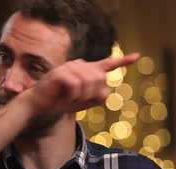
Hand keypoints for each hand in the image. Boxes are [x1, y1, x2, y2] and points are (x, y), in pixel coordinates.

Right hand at [24, 53, 139, 115]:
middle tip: (80, 103)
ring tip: (72, 101)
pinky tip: (66, 100)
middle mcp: (79, 65)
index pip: (106, 64)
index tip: (137, 57)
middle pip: (100, 78)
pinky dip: (73, 97)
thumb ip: (96, 97)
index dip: (122, 61)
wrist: (39, 104)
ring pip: (89, 81)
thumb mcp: (82, 103)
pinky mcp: (60, 72)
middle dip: (93, 93)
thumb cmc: (60, 102)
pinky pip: (76, 85)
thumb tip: (105, 92)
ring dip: (82, 96)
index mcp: (85, 71)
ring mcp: (69, 67)